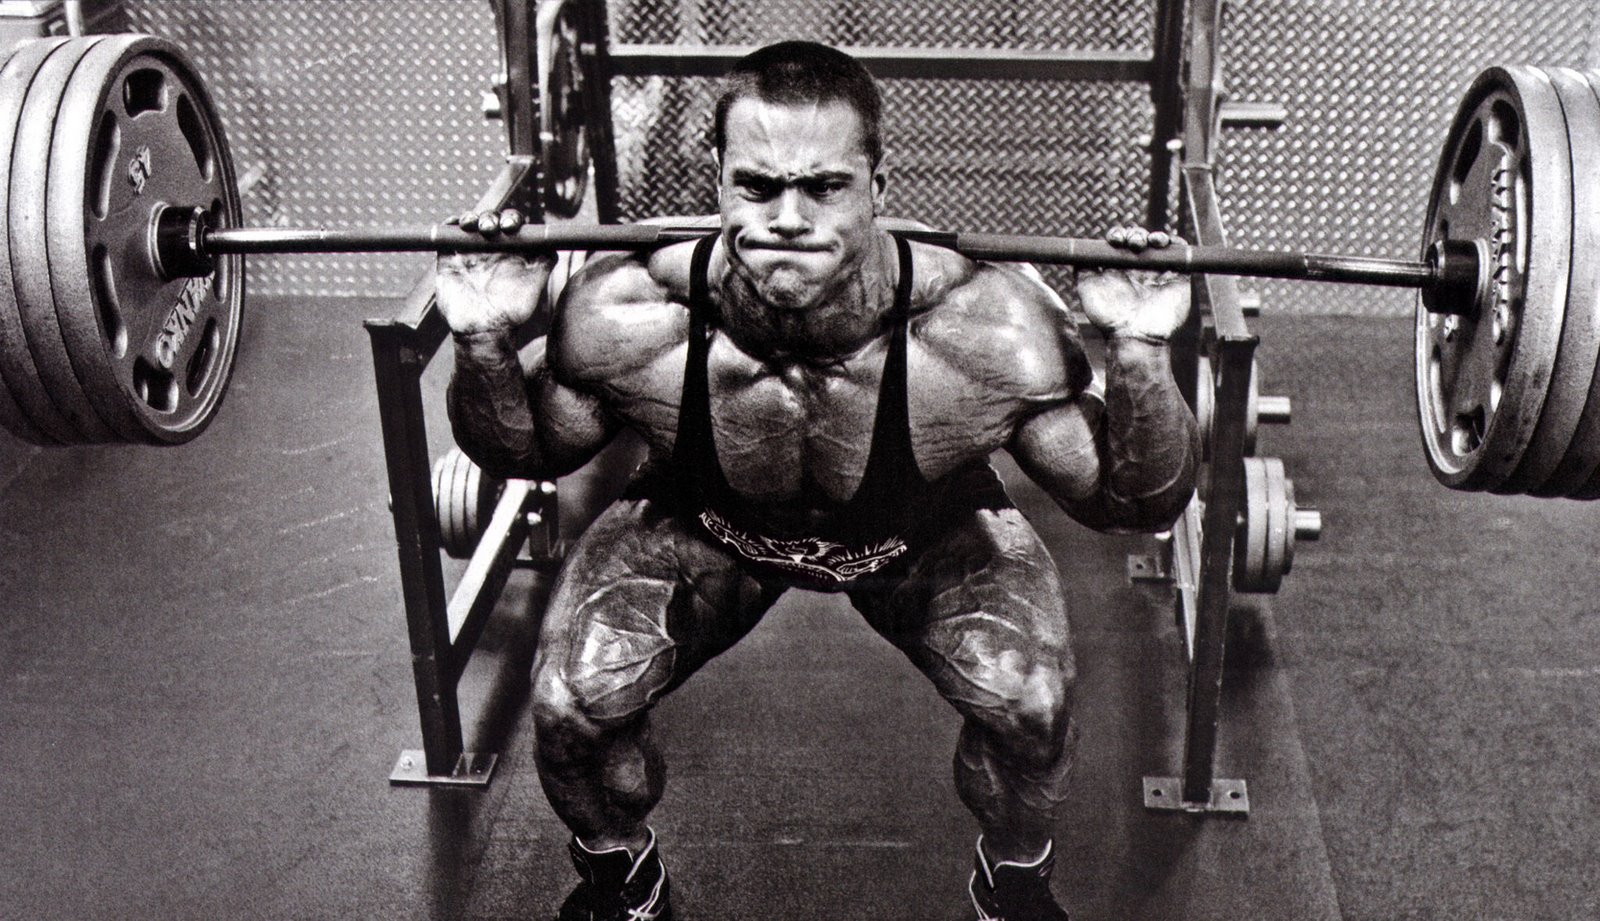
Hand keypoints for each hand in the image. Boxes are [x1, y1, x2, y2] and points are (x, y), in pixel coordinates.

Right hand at [434, 209, 554, 335]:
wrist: (484, 330)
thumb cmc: (512, 312)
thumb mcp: (534, 286)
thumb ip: (543, 264)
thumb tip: (552, 243)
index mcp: (511, 251)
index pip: (511, 225)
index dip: (511, 219)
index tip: (511, 228)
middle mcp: (490, 249)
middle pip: (490, 220)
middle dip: (491, 218)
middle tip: (490, 229)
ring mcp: (469, 252)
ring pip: (469, 224)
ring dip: (471, 218)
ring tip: (472, 225)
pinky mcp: (449, 258)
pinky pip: (446, 236)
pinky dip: (449, 225)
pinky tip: (455, 223)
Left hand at [1077, 225, 1190, 339]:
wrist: (1134, 336)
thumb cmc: (1108, 318)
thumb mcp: (1087, 290)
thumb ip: (1083, 269)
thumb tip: (1078, 252)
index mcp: (1119, 270)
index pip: (1121, 244)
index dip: (1118, 235)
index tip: (1115, 239)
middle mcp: (1139, 269)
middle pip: (1140, 240)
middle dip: (1135, 234)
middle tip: (1131, 242)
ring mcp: (1158, 272)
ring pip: (1160, 244)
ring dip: (1153, 236)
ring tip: (1145, 242)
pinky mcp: (1177, 277)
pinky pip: (1180, 252)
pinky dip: (1174, 242)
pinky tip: (1162, 243)